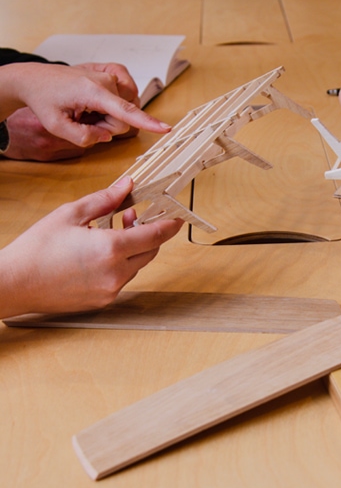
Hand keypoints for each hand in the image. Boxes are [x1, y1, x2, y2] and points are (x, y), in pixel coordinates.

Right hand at [0, 176, 183, 316]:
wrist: (12, 284)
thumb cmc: (35, 250)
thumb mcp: (70, 214)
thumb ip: (104, 200)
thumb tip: (126, 186)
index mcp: (110, 250)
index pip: (154, 236)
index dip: (170, 226)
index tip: (178, 218)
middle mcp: (115, 273)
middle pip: (150, 251)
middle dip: (147, 233)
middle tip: (130, 216)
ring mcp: (110, 290)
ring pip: (136, 266)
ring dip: (132, 248)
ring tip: (109, 232)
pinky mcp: (102, 301)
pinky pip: (122, 278)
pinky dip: (119, 264)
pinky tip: (99, 253)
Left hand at [2, 63, 142, 160]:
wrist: (34, 78)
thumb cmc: (43, 99)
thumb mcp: (55, 126)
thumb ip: (84, 137)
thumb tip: (107, 135)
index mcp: (91, 92)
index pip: (125, 112)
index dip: (147, 122)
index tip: (165, 128)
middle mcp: (105, 80)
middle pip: (122, 119)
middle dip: (106, 126)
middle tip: (83, 119)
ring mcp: (110, 75)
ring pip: (123, 110)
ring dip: (107, 116)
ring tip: (86, 109)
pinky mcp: (112, 73)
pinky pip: (125, 98)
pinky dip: (113, 104)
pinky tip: (96, 101)